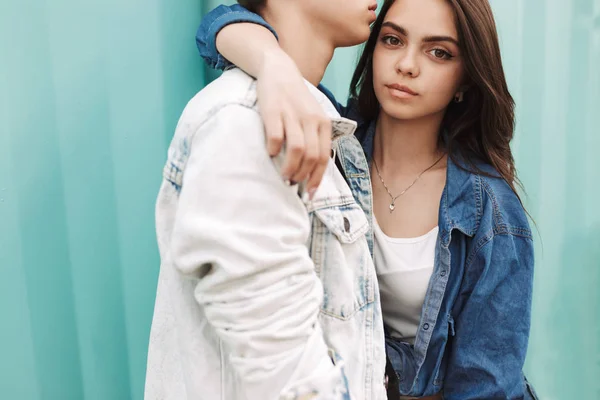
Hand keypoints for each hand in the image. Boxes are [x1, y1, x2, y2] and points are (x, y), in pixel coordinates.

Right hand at [256, 50, 331, 197]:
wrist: (279, 70)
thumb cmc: (295, 99)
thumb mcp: (312, 116)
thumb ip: (315, 138)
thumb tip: (311, 170)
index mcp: (323, 123)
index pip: (324, 157)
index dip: (317, 178)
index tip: (309, 193)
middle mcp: (311, 119)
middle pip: (312, 156)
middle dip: (303, 176)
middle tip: (293, 184)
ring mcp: (292, 115)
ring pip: (297, 149)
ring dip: (290, 168)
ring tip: (284, 176)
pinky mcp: (273, 111)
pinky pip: (276, 136)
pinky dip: (273, 150)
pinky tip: (270, 154)